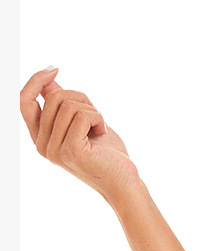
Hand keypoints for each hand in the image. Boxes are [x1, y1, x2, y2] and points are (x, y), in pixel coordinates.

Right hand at [20, 67, 139, 204]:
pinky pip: (81, 116)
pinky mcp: (70, 150)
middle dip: (81, 98)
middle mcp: (42, 146)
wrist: (123, 181)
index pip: (24, 102)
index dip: (35, 81)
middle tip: (95, 116)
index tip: (53, 70)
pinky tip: (102, 132)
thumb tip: (47, 79)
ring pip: (68, 105)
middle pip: (54, 97)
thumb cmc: (107, 154)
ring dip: (92, 110)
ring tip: (98, 128)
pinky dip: (97, 118)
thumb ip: (63, 104)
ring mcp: (54, 150)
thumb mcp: (82, 122)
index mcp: (41, 138)